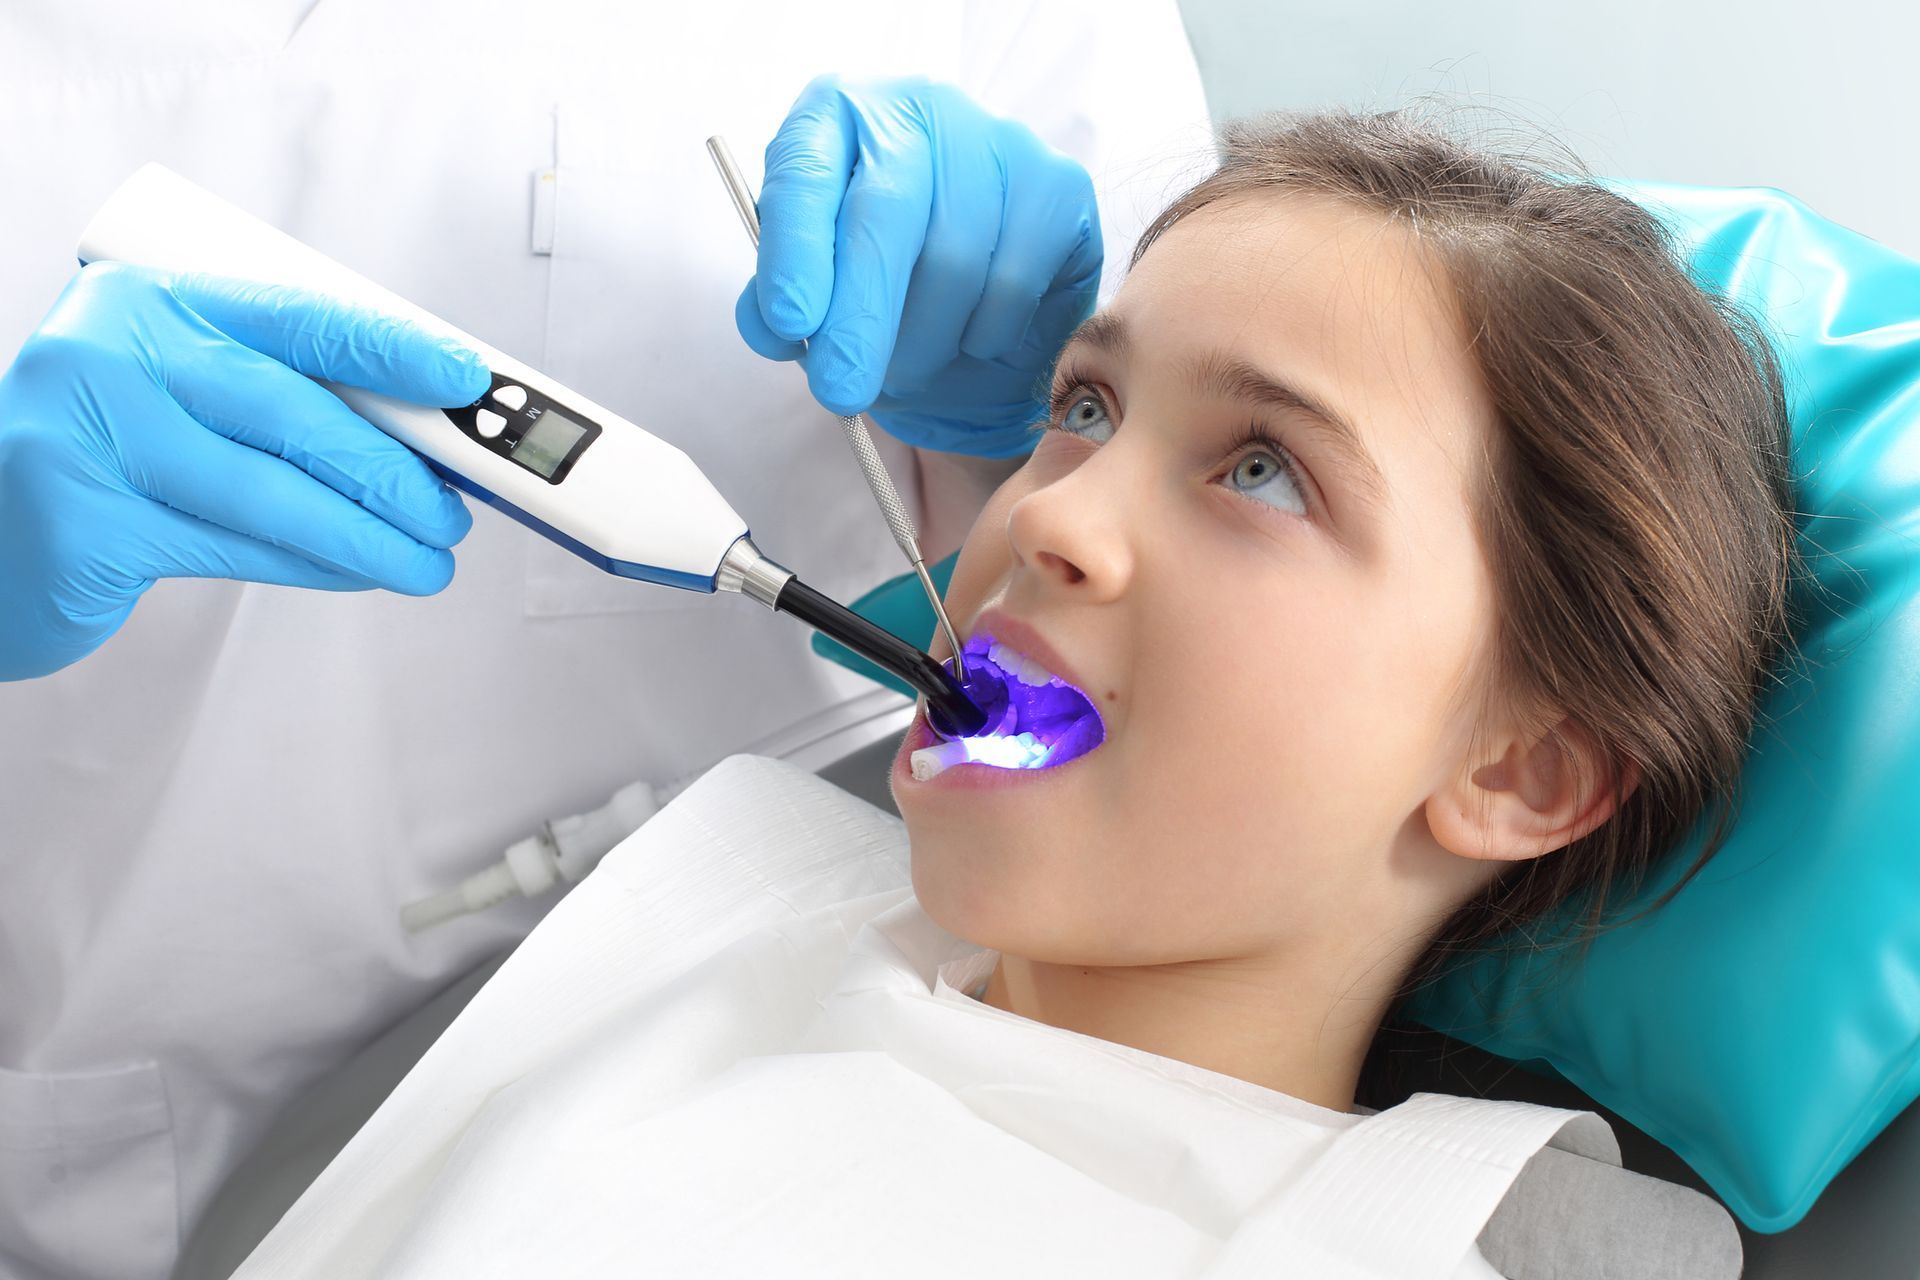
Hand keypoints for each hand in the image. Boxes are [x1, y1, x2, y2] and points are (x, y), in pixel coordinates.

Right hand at [0, 262, 489, 679]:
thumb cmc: (104, 453)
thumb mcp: (176, 392)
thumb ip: (271, 394)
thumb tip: (416, 432)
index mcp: (148, 302)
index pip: (297, 317)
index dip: (395, 348)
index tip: (469, 380)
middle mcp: (109, 355)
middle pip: (292, 412)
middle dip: (392, 471)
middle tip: (454, 510)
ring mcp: (86, 438)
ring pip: (271, 492)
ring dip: (369, 535)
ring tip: (428, 558)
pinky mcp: (85, 525)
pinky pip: (233, 548)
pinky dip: (312, 564)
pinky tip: (358, 571)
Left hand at [734, 74, 1101, 457]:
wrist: (973, 320)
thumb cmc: (881, 297)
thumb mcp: (817, 302)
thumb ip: (782, 308)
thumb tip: (772, 324)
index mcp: (838, 118)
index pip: (805, 173)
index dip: (795, 252)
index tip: (789, 322)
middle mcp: (920, 110)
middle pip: (887, 212)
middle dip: (860, 317)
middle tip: (841, 391)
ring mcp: (999, 141)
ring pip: (955, 258)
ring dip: (922, 342)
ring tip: (905, 370)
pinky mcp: (1059, 187)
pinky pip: (1013, 281)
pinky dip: (982, 334)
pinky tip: (967, 340)